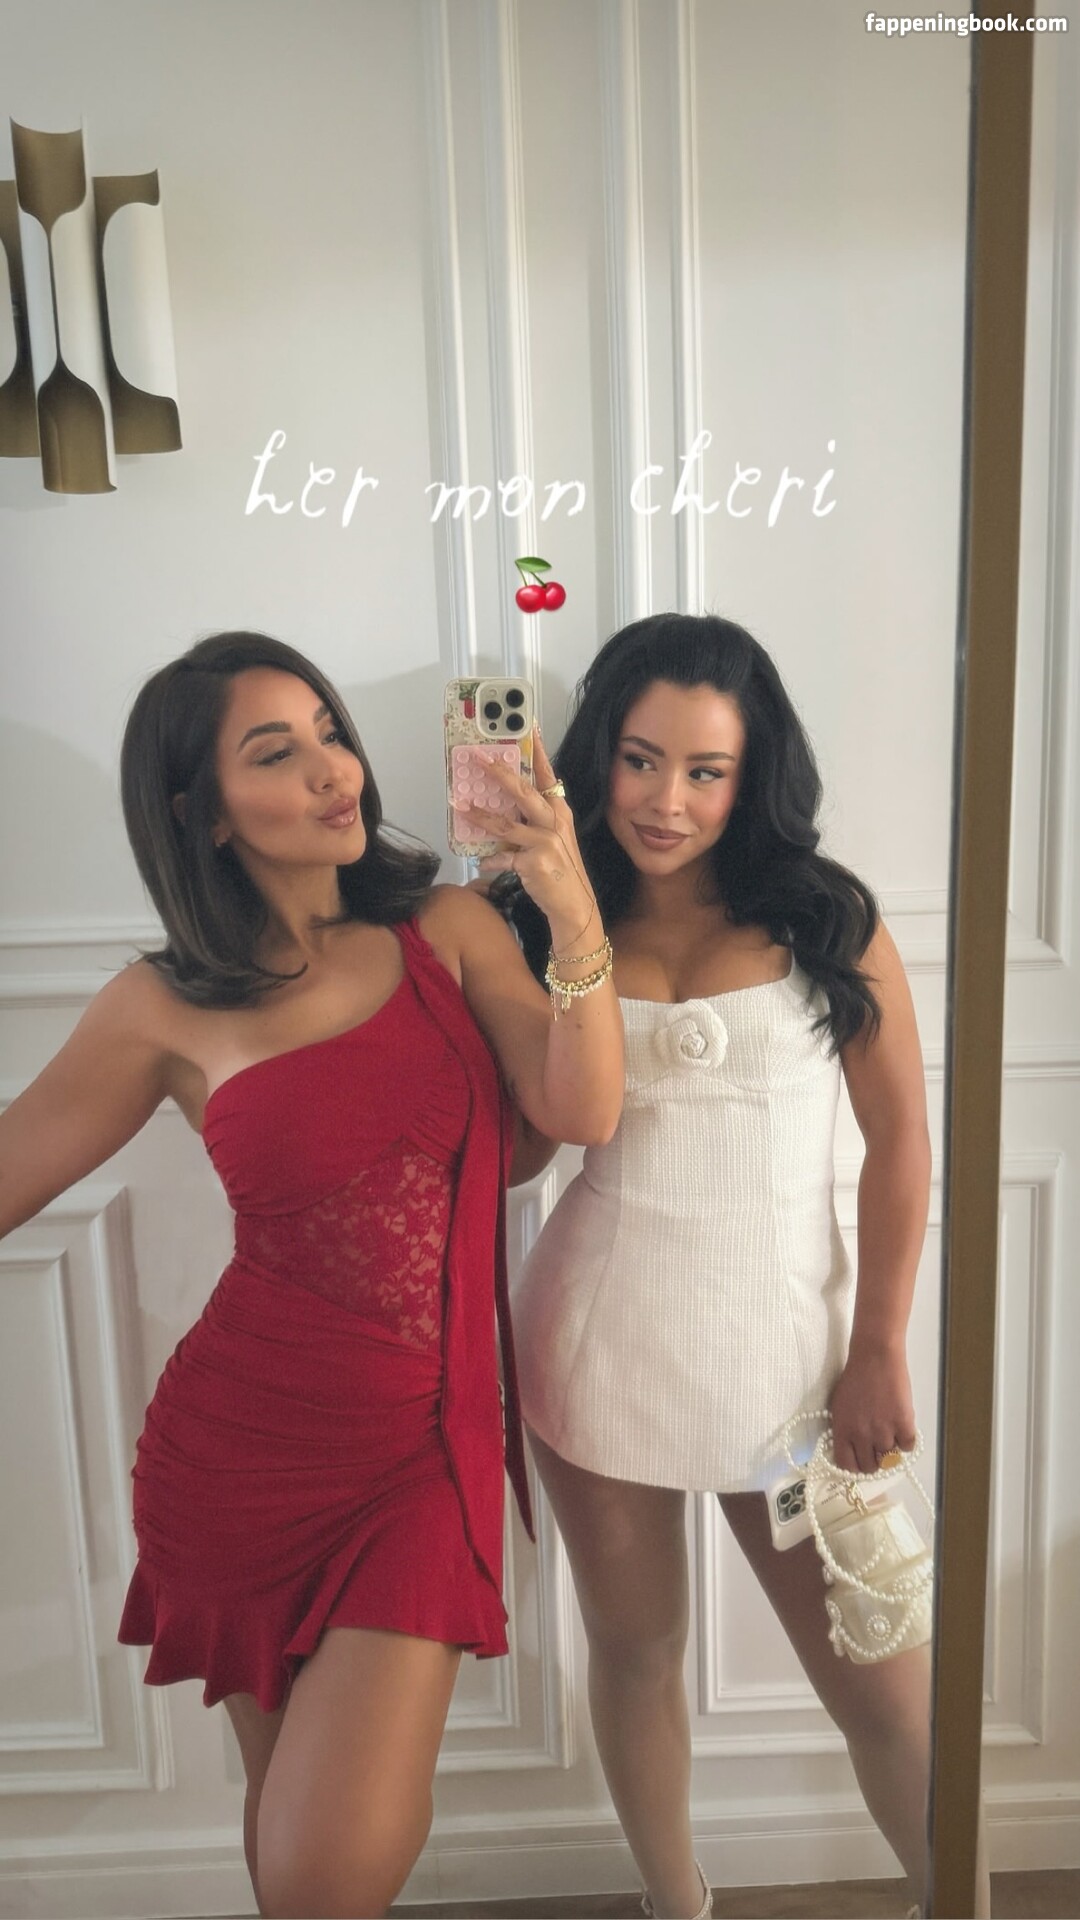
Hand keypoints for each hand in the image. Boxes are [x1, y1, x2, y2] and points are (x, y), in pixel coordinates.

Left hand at [467, 731, 597, 946]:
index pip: (547, 775)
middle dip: (499, 773)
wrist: (574, 905)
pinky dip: (490, 860)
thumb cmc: (561, 870)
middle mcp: (554, 822)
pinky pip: (503, 857)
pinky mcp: (534, 862)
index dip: (538, 751)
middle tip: (480, 759)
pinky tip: (481, 862)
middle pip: (523, 791)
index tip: (528, 727)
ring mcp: (545, 841)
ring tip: (462, 808)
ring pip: (506, 824)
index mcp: (559, 811)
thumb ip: (533, 821)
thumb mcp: (554, 838)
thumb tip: (505, 808)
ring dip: (481, 816)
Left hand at [827, 1346, 916, 1474]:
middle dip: (873, 1461)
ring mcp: (884, 1431)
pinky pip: (907, 1447)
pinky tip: (902, 1428)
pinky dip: (906, 1441)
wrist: (875, 1357)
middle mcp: (862, 1436)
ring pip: (889, 1458)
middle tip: (877, 1449)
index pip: (846, 1466)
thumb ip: (843, 1430)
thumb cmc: (855, 1378)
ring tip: (889, 1432)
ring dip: (890, 1449)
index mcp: (842, 1431)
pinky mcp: (904, 1424)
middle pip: (869, 1467)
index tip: (860, 1462)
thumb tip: (850, 1450)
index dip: (854, 1467)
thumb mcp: (839, 1406)